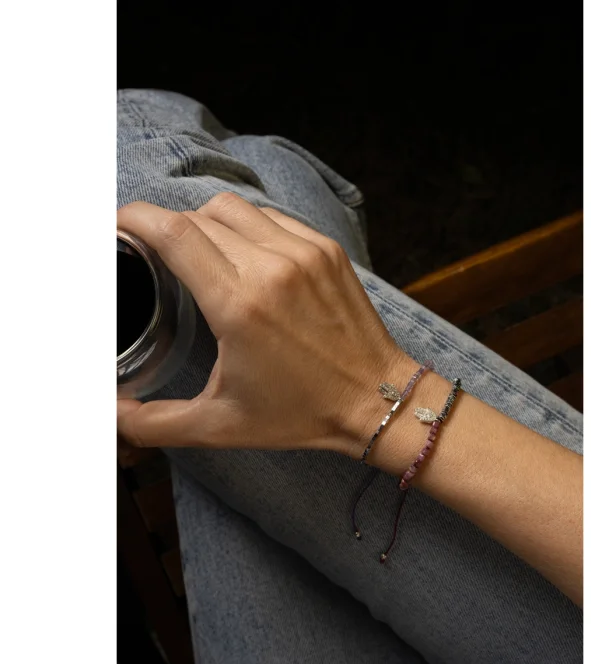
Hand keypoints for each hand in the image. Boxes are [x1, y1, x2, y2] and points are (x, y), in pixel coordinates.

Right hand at [116, 193, 412, 453]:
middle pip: (198, 217)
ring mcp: (304, 253)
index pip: (174, 233)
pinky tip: (243, 254)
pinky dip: (247, 227)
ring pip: (234, 209)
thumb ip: (154, 422)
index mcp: (239, 306)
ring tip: (200, 253)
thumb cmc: (302, 414)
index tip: (119, 223)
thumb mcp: (220, 425)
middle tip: (158, 253)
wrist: (377, 400)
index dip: (137, 218)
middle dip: (167, 228)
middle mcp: (272, 268)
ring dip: (205, 223)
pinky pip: (271, 217)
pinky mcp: (326, 251)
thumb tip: (112, 415)